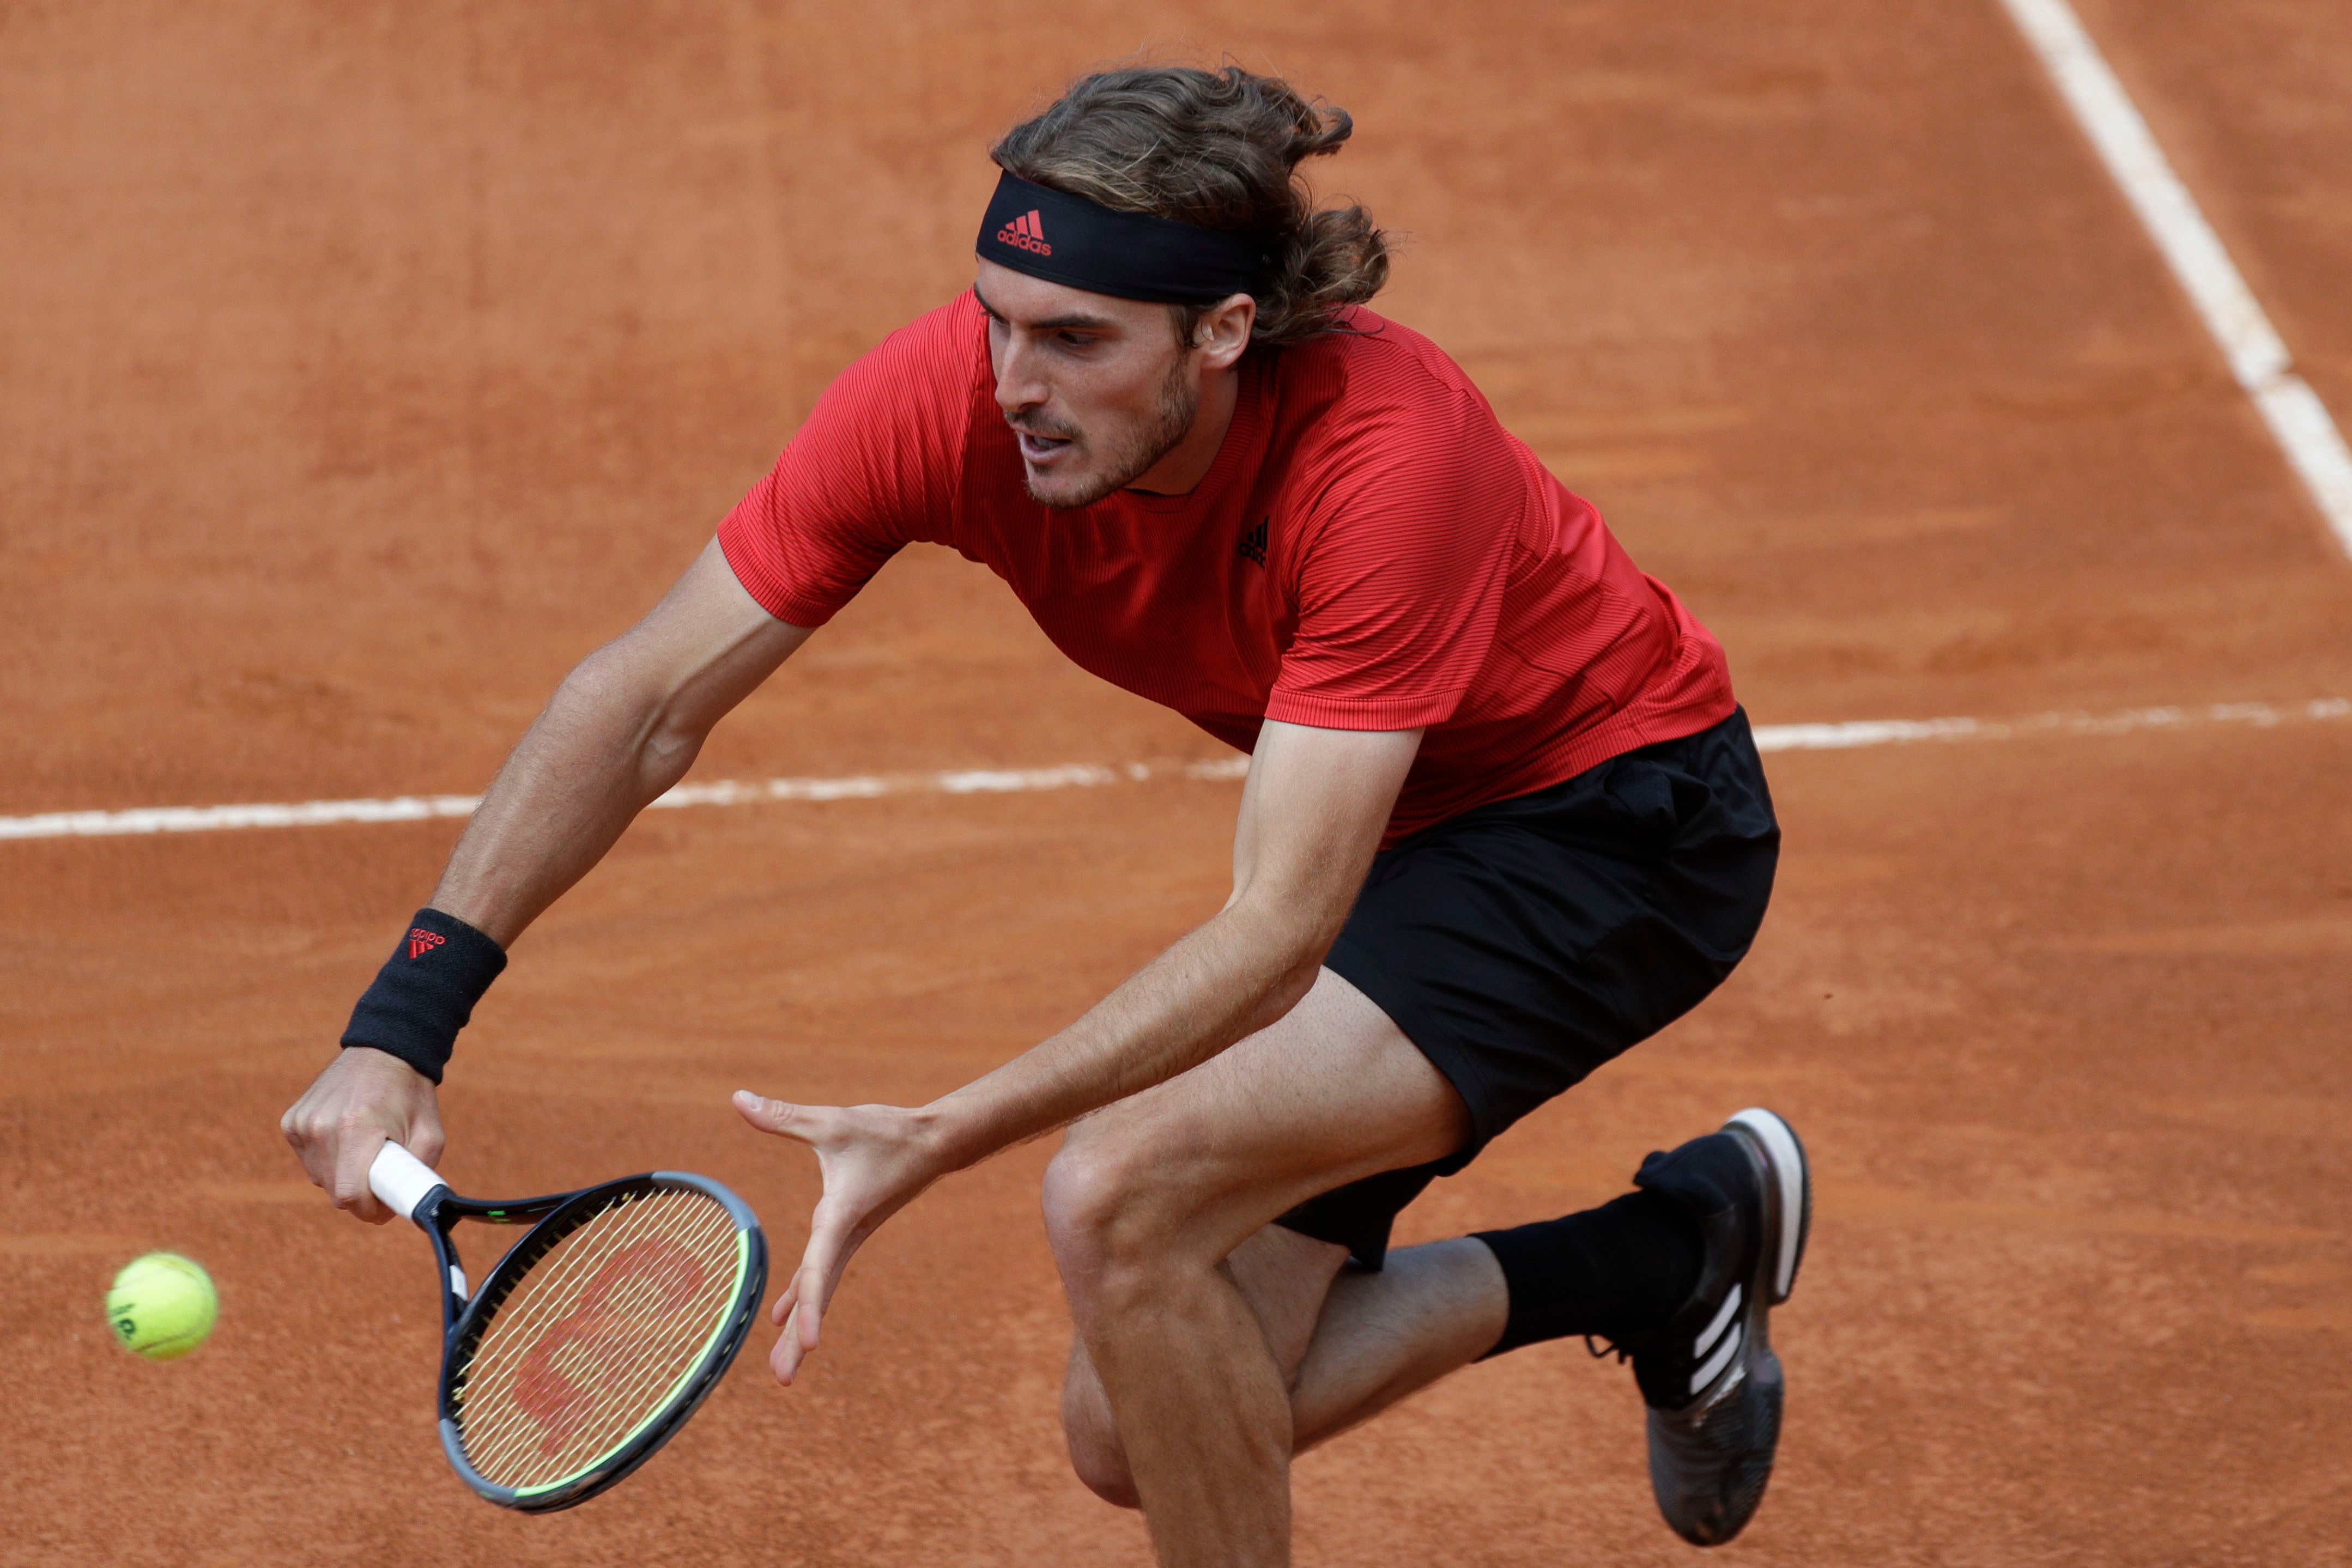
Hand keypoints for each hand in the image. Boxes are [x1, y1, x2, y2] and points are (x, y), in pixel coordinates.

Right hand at [280, 1047, 443, 1224]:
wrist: (383, 1050)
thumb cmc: (410, 1094)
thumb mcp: (430, 1134)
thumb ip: (418, 1175)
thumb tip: (409, 1210)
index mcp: (357, 1128)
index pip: (350, 1195)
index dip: (370, 1210)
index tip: (384, 1205)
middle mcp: (322, 1126)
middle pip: (336, 1192)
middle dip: (362, 1195)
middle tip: (382, 1174)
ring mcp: (302, 1123)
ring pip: (321, 1179)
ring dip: (344, 1175)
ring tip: (367, 1147)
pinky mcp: (291, 1122)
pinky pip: (310, 1160)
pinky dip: (329, 1158)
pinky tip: (346, 1135)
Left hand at [733, 1092, 949, 1385]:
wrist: (935, 1141)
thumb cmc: (886, 1131)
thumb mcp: (832, 1121)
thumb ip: (783, 1115)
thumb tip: (738, 1099)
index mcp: (840, 1216)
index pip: (820, 1267)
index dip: (810, 1306)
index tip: (808, 1343)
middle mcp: (845, 1236)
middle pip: (818, 1295)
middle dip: (800, 1340)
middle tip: (782, 1380)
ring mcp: (850, 1239)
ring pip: (820, 1290)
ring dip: (801, 1327)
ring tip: (782, 1370)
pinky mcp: (851, 1234)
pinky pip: (822, 1274)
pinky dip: (805, 1297)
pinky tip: (784, 1318)